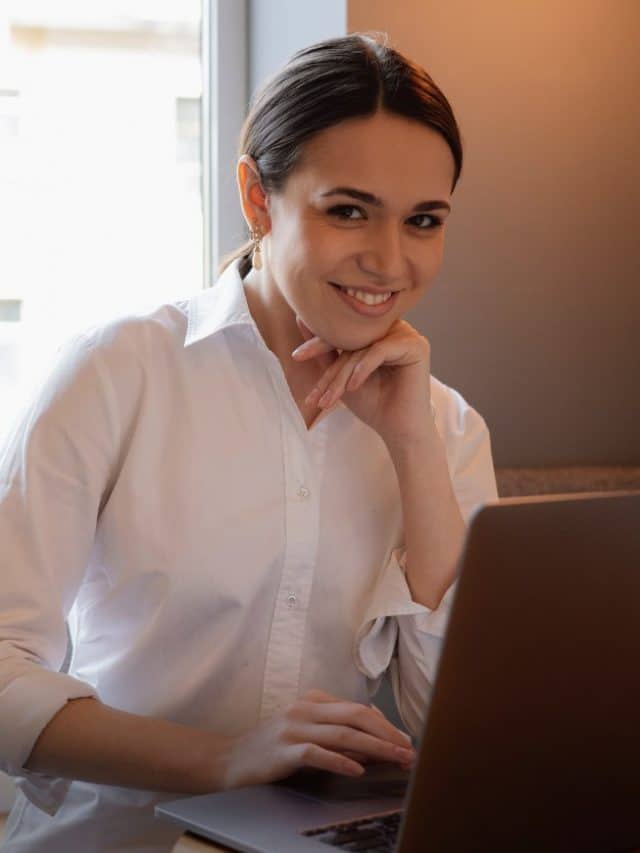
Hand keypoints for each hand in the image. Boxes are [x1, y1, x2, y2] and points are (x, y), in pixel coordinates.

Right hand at [217, 689, 414, 790]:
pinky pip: (316, 753)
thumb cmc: (271, 749)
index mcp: (313, 701)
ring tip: (395, 759)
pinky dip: (340, 761)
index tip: (404, 741)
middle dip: (387, 733)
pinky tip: (357, 770)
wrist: (228, 760)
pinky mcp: (283, 750)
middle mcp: (305, 709)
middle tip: (409, 750)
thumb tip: (376, 744)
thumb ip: (337, 735)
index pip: (358, 708)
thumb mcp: (306, 734)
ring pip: (343, 733)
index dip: (385, 725)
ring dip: (375, 748)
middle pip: (356, 715)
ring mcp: (293, 728)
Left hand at [292, 316, 433, 447]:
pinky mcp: (416, 346)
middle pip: (352, 339)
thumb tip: (299, 319)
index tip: (297, 356)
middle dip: (331, 368)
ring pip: (363, 347)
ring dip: (343, 375)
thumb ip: (325, 349)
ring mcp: (407, 334)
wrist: (398, 430)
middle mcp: (393, 327)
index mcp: (378, 330)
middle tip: (315, 391)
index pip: (343, 331)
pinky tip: (353, 387)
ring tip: (330, 399)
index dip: (318, 343)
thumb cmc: (373, 403)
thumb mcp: (341, 375)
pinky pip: (380, 351)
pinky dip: (363, 369)